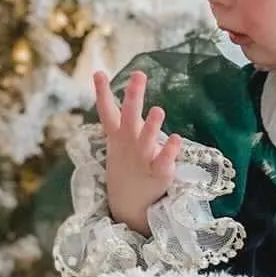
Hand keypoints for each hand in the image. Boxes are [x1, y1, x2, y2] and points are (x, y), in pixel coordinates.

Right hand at [94, 70, 181, 234]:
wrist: (128, 204)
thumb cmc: (127, 166)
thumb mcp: (119, 142)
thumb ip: (124, 120)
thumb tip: (127, 94)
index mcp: (118, 135)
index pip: (107, 111)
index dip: (102, 92)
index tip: (98, 72)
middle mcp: (129, 144)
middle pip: (130, 117)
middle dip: (133, 96)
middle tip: (138, 75)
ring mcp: (143, 158)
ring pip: (147, 139)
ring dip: (152, 125)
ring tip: (158, 109)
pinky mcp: (159, 173)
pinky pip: (165, 161)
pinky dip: (170, 151)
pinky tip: (177, 139)